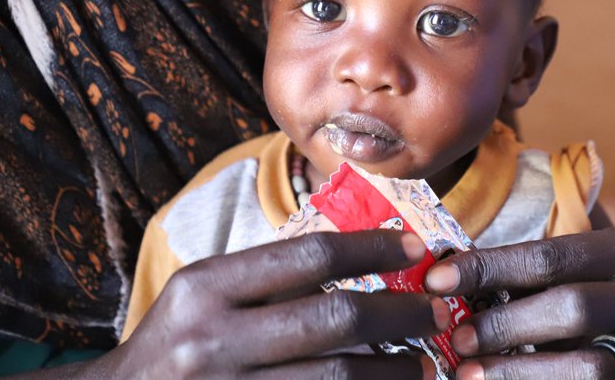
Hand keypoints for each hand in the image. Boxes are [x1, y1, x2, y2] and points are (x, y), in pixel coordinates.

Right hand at [102, 230, 448, 378]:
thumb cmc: (175, 345)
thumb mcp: (203, 297)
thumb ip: (268, 279)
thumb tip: (362, 258)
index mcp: (206, 287)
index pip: (308, 255)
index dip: (372, 248)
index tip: (414, 248)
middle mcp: (213, 339)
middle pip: (335, 319)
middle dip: (401, 313)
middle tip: (439, 311)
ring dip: (394, 371)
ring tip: (427, 363)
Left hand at [423, 226, 614, 379]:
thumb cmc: (592, 305)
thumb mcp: (574, 276)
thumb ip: (526, 273)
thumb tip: (443, 274)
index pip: (551, 255)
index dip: (489, 267)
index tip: (437, 280)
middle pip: (573, 308)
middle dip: (506, 323)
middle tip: (457, 338)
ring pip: (589, 366)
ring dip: (519, 371)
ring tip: (469, 373)